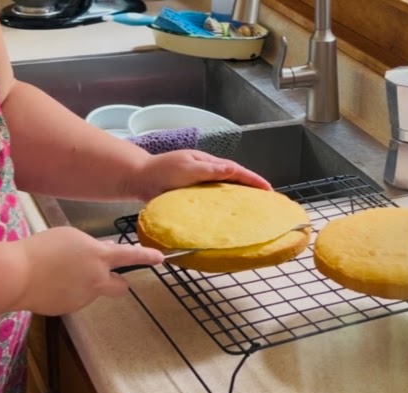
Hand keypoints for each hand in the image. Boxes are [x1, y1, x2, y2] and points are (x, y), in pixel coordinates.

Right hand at [14, 227, 163, 315]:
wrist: (16, 275)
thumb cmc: (41, 249)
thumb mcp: (70, 237)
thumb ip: (91, 246)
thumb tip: (102, 252)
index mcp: (99, 256)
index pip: (131, 255)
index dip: (148, 257)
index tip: (161, 259)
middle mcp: (98, 278)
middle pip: (121, 286)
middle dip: (118, 283)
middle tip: (105, 277)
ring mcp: (84, 297)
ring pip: (92, 291)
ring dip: (83, 285)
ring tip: (57, 275)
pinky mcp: (69, 309)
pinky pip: (72, 299)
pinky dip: (65, 293)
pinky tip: (49, 285)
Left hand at [129, 150, 272, 200]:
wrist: (138, 179)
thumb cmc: (161, 171)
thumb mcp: (187, 167)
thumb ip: (210, 169)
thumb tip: (233, 169)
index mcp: (208, 163)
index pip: (237, 171)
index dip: (254, 180)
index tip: (268, 189)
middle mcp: (207, 172)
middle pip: (235, 179)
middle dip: (252, 187)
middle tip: (268, 199)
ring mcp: (200, 183)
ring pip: (225, 189)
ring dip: (240, 196)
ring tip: (254, 207)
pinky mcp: (193, 195)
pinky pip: (213, 200)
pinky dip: (224, 205)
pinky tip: (229, 215)